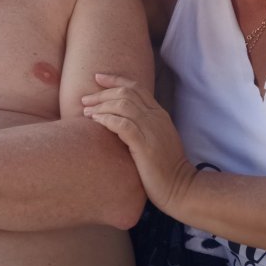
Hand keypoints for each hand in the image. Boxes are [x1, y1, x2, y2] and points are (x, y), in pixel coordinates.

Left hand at [82, 73, 197, 212]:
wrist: (181, 189)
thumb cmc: (165, 168)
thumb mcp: (156, 139)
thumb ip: (143, 126)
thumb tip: (119, 119)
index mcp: (159, 114)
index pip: (136, 88)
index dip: (115, 80)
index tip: (98, 77)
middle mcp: (156, 117)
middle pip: (126, 93)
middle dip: (103, 93)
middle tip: (85, 98)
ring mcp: (152, 130)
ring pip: (123, 105)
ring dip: (101, 105)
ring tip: (86, 111)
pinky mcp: (145, 145)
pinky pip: (122, 124)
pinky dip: (107, 119)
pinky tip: (95, 121)